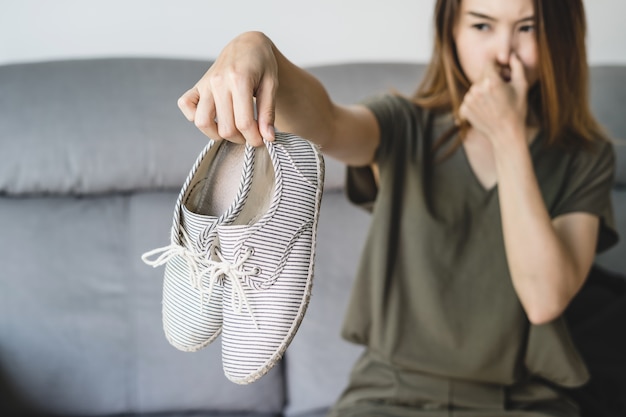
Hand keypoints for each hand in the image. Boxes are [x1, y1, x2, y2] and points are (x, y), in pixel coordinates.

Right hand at [177, 31, 276, 146]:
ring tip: (232, 130)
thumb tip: (268, 138)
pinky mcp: (196, 86)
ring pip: (202, 122)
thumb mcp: (271, 85)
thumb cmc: (262, 64)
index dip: (254, 138)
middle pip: (225, 127)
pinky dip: (195, 117)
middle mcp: (218, 82)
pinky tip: (213, 117)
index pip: (244, 123)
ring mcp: (205, 84)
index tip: (262, 141)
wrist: (247, 45)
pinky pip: (186, 106)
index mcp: (239, 80)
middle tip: (250, 134)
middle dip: (240, 138)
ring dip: (217, 134)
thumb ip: (268, 113)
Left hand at [459, 52, 528, 145]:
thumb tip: (511, 55)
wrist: (506, 134)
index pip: (489, 62)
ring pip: (475, 88)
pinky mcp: (463, 110)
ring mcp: (468, 100)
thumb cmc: (517, 110)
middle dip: (491, 80)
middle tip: (501, 92)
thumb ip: (517, 67)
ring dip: (482, 91)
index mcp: (491, 81)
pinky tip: (486, 110)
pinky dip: (476, 102)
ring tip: (494, 103)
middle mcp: (476, 89)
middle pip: (482, 76)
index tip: (502, 73)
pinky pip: (469, 100)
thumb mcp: (522, 86)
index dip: (496, 66)